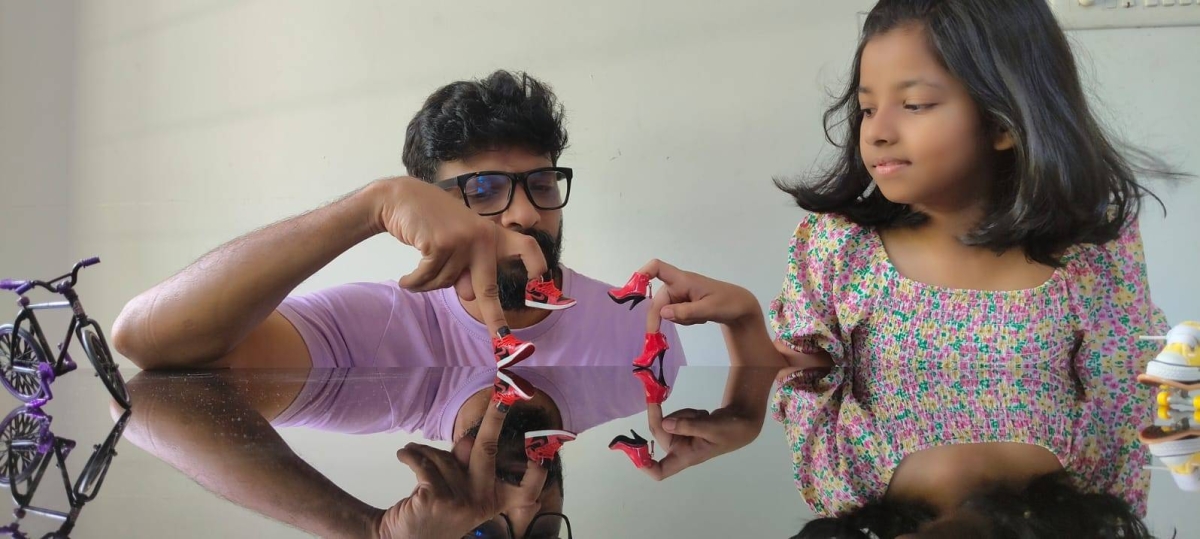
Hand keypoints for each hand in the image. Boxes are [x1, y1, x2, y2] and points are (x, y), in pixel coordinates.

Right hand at [373, 177, 548, 334]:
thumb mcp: (457, 245)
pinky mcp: (441, 245)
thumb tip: (471, 296)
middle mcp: (483, 237)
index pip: (527, 246)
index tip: (543, 284)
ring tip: (420, 260)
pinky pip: (427, 280)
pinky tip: (405, 276)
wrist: (402, 198)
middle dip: (494, 318)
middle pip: (488, 288)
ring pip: (446, 284)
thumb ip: (466, 270)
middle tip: (502, 339)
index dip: (537, 265)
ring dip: (427, 282)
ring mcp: (464, 241)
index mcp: (492, 235)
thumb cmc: (433, 223)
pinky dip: (413, 282)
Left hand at [377, 398, 546, 538]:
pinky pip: (423, 462)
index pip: (525, 491)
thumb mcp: (454, 489)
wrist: (401, 538)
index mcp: (492, 501)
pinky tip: (404, 455)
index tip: (543, 452)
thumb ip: (464, 465)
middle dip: (495, 417)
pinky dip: (410, 455)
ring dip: (423, 451)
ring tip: (412, 454)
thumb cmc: (432, 511)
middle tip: (502, 396)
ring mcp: (459, 502)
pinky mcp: (436, 498)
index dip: (538, 473)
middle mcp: (480, 502)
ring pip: (442, 456)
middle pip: (488, 450)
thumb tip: (469, 440)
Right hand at [634, 259, 759, 332]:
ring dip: (678, 319)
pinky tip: (699, 318)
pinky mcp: (684, 304)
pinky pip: (675, 314)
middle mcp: (679, 285)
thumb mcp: (708, 309)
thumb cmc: (728, 303)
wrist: (741, 308)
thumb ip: (686, 311)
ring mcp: (681, 295)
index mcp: (683, 280)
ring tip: (698, 318)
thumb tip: (663, 314)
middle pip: (658, 299)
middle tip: (654, 337)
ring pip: (666, 310)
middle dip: (657, 317)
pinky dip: (684, 320)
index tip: (634, 289)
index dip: (643, 273)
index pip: (658, 268)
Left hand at [639, 397, 765, 480]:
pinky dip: (688, 412)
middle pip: (659, 433)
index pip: (660, 471)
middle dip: (659, 414)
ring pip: (668, 421)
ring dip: (682, 413)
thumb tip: (665, 423)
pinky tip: (703, 416)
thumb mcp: (712, 427)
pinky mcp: (685, 428)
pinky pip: (677, 417)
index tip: (635, 451)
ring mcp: (682, 438)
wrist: (743, 422)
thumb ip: (688, 426)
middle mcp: (680, 449)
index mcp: (685, 457)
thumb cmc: (731, 431)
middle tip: (656, 394)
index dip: (645, 465)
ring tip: (702, 416)